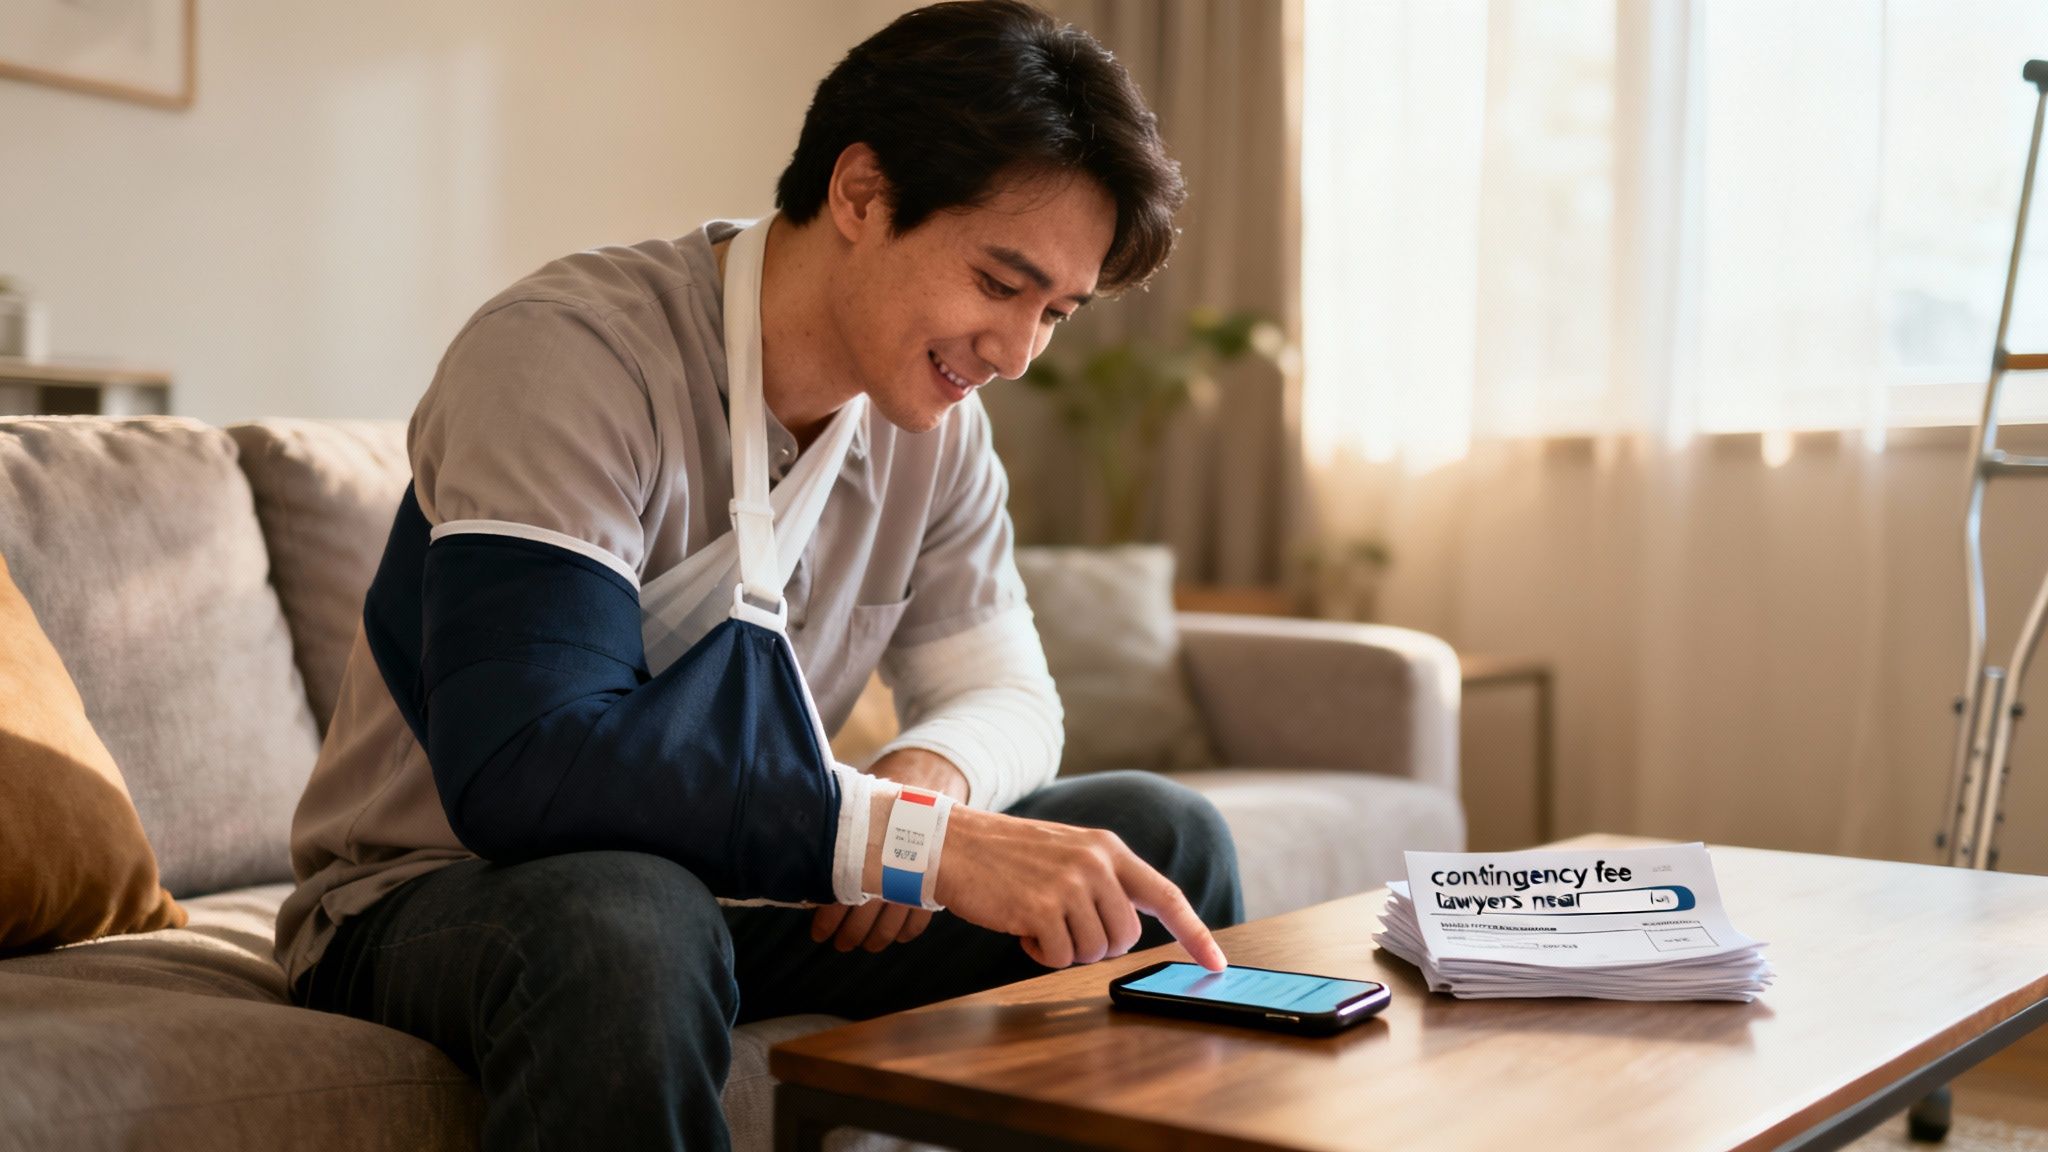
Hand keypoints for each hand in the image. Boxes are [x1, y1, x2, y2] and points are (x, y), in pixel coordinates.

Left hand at [806, 749, 961, 953]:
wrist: (930, 793)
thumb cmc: (888, 805)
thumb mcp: (860, 816)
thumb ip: (838, 842)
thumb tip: (806, 863)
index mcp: (863, 858)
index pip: (839, 899)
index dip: (827, 921)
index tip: (818, 935)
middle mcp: (886, 875)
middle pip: (863, 918)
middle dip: (850, 935)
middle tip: (840, 945)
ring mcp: (912, 883)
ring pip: (890, 924)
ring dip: (877, 938)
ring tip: (867, 945)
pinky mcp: (934, 886)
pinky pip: (920, 919)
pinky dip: (908, 930)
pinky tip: (900, 936)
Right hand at [927, 806, 1226, 971]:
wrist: (952, 843)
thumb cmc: (1006, 856)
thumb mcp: (1066, 852)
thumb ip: (1103, 879)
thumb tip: (1128, 928)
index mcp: (1107, 848)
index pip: (1165, 895)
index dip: (1194, 932)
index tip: (1216, 963)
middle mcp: (1096, 863)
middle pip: (1125, 938)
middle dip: (1096, 945)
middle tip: (1061, 926)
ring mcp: (1070, 884)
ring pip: (1093, 952)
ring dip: (1064, 949)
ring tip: (1036, 920)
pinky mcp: (1042, 908)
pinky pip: (1059, 957)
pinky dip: (1038, 953)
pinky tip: (1019, 927)